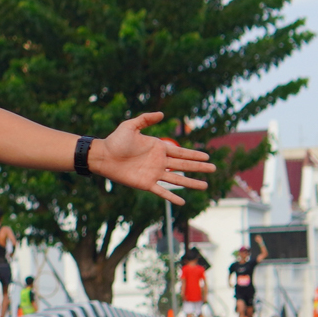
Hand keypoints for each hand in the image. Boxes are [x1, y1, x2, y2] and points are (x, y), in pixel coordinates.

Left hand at [89, 112, 213, 205]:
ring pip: (178, 179)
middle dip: (199, 167)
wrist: (103, 156)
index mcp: (158, 148)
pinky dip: (172, 197)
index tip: (207, 156)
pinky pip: (162, 192)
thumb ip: (146, 119)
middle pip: (184, 165)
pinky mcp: (146, 184)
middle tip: (214, 169)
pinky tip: (183, 202)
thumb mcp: (131, 126)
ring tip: (205, 186)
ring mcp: (154, 173)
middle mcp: (159, 161)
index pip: (181, 152)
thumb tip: (162, 114)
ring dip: (191, 183)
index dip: (194, 154)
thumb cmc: (115, 140)